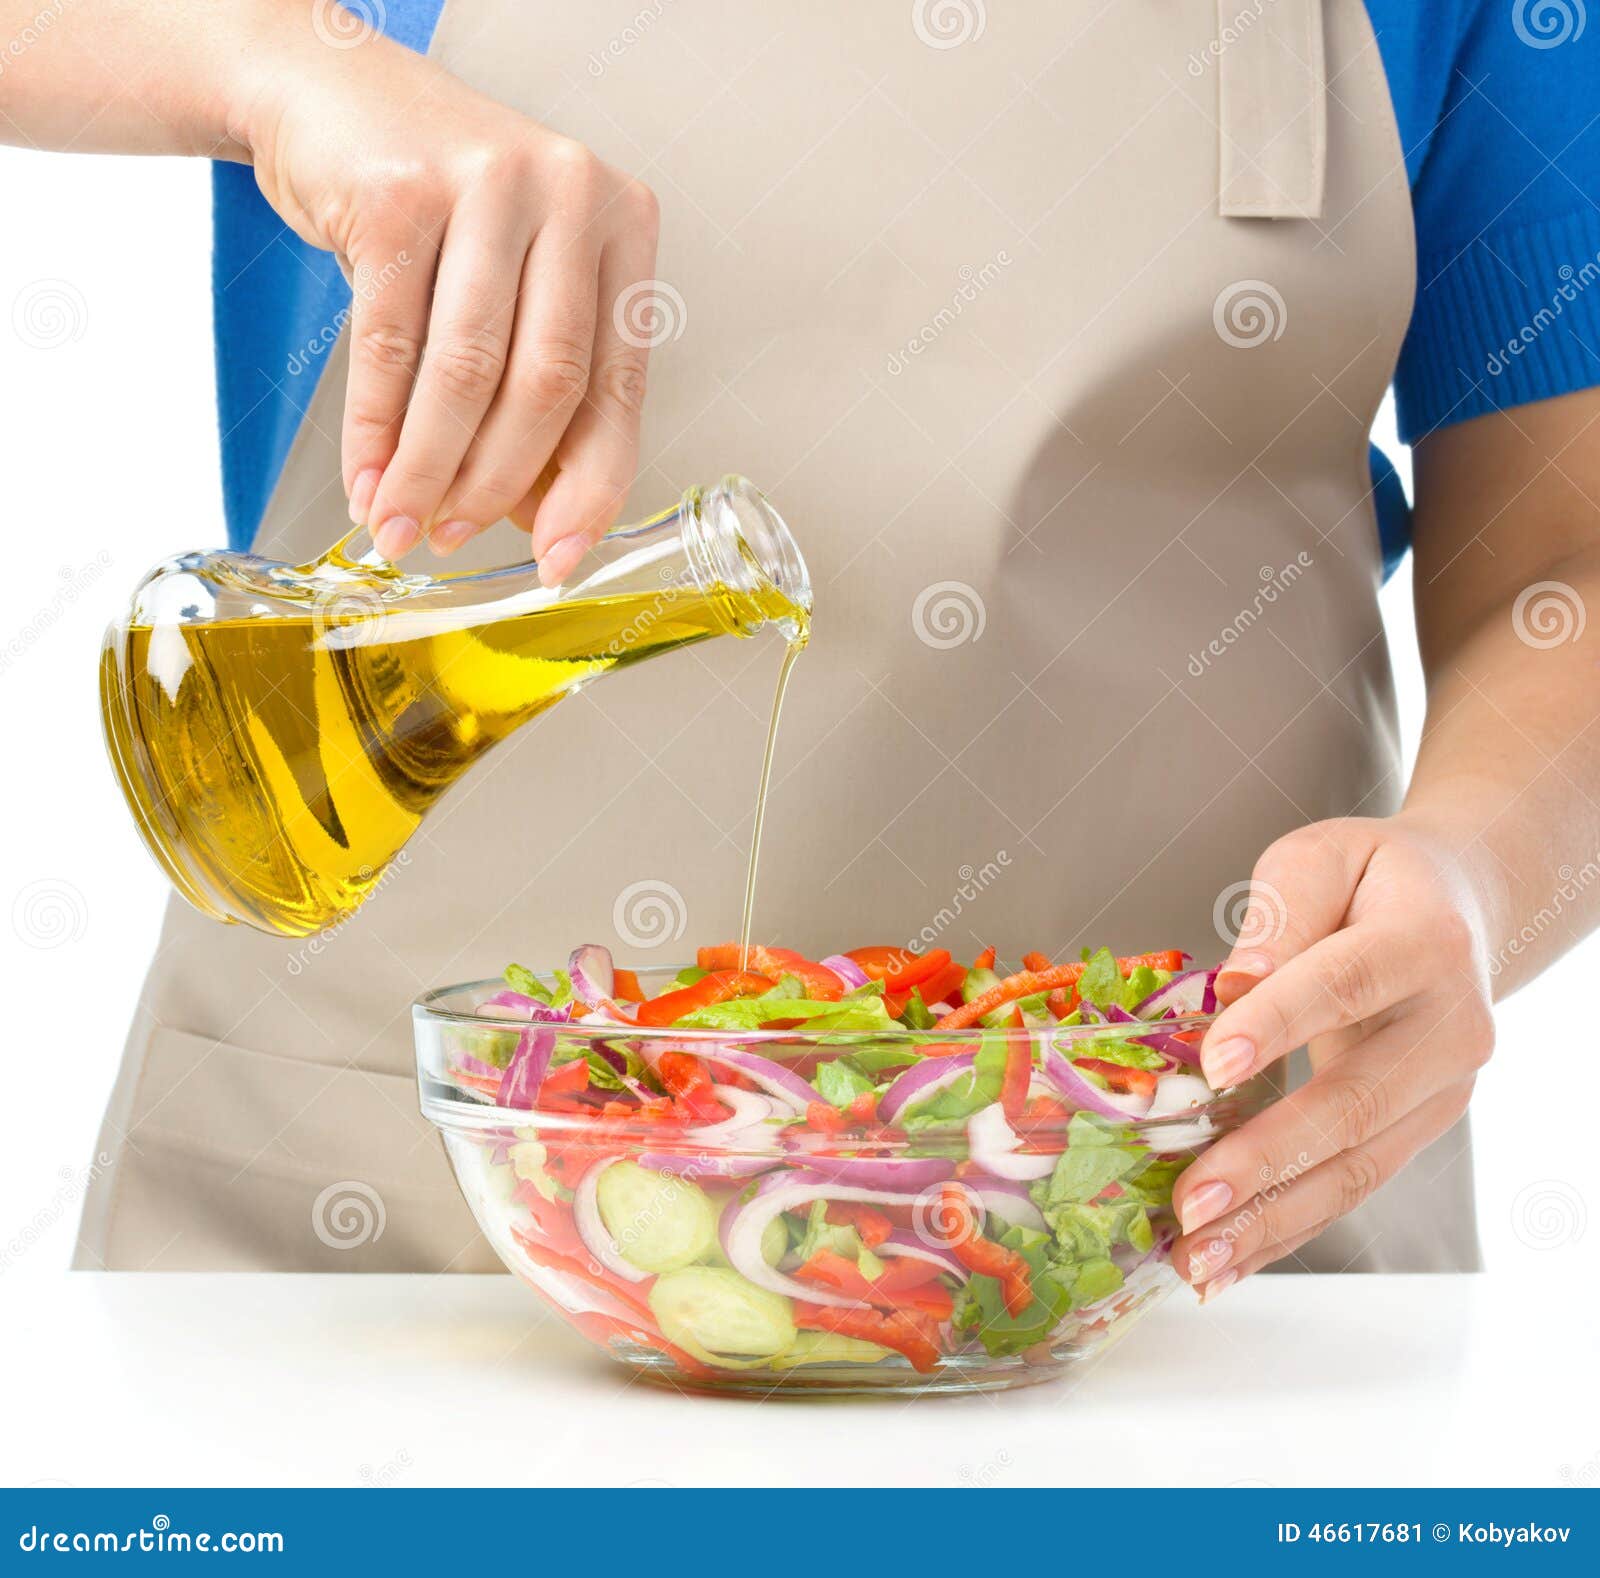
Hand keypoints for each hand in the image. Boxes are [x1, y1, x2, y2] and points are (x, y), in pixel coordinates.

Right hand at [243, 20, 658, 579]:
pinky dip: (374, 432)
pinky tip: (366, 479)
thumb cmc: (439, 208)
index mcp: (622, 227)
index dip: (589, 489)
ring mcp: (486, 185)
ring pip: (465, 373)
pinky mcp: (397, 195)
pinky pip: (387, 349)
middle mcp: (570, 195)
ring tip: (400, 525)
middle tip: (453, 538)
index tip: (558, 559)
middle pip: (545, 387)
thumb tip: (539, 524)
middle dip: (496, 486)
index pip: (617, 388)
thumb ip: (541, 392)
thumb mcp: (516, 283)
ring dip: (428, 471)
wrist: (329, 93)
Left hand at [1170, 814, 1495, 1298]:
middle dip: (1267, 1159)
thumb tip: (1237, 982)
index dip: (1278, 1025)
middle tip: (1191, 1202)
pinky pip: (1353, 1185)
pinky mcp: (1419, 1129)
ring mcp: (1442, 1090)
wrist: (1461, 911)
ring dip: (1271, 1219)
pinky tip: (1229, 1261)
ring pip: (1357, 1167)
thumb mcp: (1322, 859)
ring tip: (1198, 1259)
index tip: (1213, 1064)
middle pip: (1354, 1102)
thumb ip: (1281, 912)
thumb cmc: (1372, 881)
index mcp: (1422, 943)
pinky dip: (1287, 1228)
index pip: (1343, 985)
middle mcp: (1449, 1028)